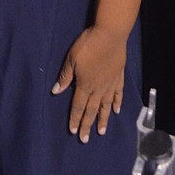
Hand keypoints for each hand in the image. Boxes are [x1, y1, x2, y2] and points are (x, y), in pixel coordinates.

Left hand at [51, 25, 126, 141]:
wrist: (110, 35)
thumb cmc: (88, 45)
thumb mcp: (72, 58)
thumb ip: (65, 76)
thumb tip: (56, 91)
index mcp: (84, 85)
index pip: (78, 106)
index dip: (75, 119)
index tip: (73, 131)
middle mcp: (98, 88)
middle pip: (91, 110)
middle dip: (87, 125)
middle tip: (85, 139)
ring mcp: (110, 83)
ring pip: (106, 105)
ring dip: (103, 119)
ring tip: (101, 132)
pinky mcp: (119, 76)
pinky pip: (118, 93)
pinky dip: (117, 103)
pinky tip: (117, 111)